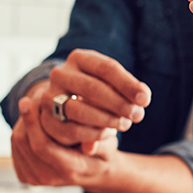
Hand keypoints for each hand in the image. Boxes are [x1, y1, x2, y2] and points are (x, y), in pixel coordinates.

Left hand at [11, 94, 119, 186]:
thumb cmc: (103, 151)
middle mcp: (49, 178)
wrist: (94, 171)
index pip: (42, 147)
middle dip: (26, 119)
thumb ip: (101, 144)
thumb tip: (89, 145)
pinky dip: (22, 131)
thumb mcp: (109, 146)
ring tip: (33, 109)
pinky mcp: (26, 176)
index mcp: (70, 170)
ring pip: (17, 143)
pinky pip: (16, 148)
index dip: (32, 122)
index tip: (27, 101)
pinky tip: (33, 123)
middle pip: (24, 143)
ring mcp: (36, 179)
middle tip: (29, 99)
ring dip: (23, 123)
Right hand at [33, 49, 151, 148]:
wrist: (66, 102)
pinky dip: (94, 134)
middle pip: (92, 88)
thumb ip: (130, 88)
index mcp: (79, 58)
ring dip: (107, 120)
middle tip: (138, 115)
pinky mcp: (46, 119)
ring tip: (125, 124)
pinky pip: (72, 129)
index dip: (128, 85)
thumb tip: (142, 97)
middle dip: (119, 103)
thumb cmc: (99, 91)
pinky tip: (108, 133)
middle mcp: (60, 74)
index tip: (145, 100)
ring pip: (78, 109)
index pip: (106, 68)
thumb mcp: (114, 84)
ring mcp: (50, 96)